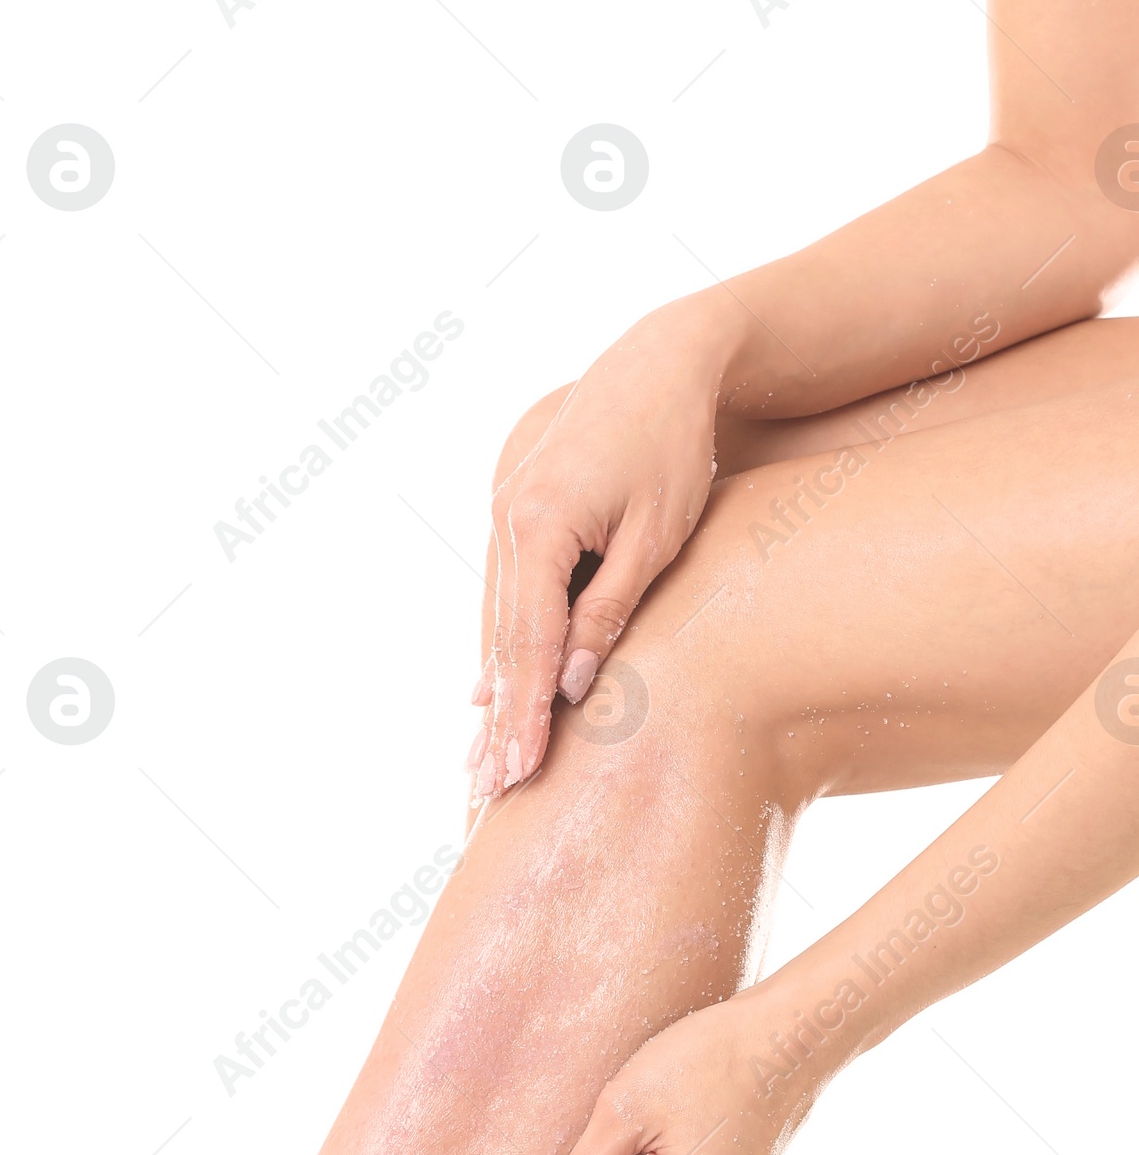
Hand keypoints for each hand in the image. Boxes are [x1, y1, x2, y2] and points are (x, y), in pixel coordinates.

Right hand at [469, 303, 729, 799]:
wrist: (660, 364)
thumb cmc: (674, 448)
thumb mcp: (655, 537)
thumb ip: (608, 612)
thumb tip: (567, 686)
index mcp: (539, 524)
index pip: (527, 641)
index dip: (522, 713)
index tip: (519, 771)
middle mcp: (507, 520)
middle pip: (501, 641)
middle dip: (498, 721)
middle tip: (489, 790)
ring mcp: (505, 517)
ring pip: (497, 624)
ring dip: (492, 695)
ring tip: (480, 762)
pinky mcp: (516, 517)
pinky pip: (506, 601)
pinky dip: (500, 653)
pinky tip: (484, 699)